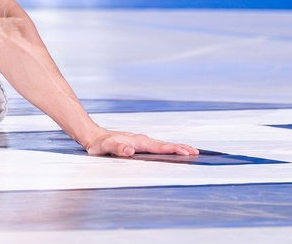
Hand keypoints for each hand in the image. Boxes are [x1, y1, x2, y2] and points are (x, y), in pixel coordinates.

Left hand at [84, 130, 199, 157]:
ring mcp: (142, 142)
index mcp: (138, 141)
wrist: (94, 137)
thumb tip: (130, 151)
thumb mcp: (106, 148)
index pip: (159, 147)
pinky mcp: (140, 145)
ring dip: (177, 148)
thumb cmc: (100, 144)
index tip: (187, 152)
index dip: (173, 150)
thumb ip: (117, 149)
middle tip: (196, 152)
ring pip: (163, 145)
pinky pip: (158, 147)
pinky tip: (174, 153)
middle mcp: (142, 140)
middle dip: (181, 148)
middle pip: (165, 145)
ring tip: (191, 152)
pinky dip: (169, 149)